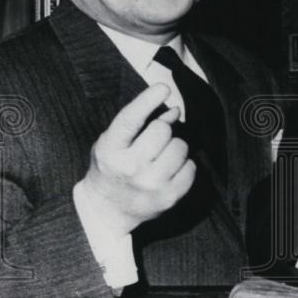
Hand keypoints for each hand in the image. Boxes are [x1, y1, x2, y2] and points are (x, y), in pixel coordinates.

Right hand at [79, 84, 194, 234]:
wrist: (106, 210)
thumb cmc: (112, 167)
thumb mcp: (112, 142)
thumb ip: (138, 123)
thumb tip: (175, 110)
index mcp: (110, 150)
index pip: (131, 119)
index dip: (148, 100)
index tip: (163, 87)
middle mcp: (130, 168)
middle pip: (162, 131)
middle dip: (163, 129)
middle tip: (156, 139)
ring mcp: (150, 184)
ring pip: (180, 147)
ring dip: (175, 147)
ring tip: (161, 157)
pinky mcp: (169, 197)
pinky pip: (191, 167)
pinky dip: (184, 165)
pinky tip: (170, 171)